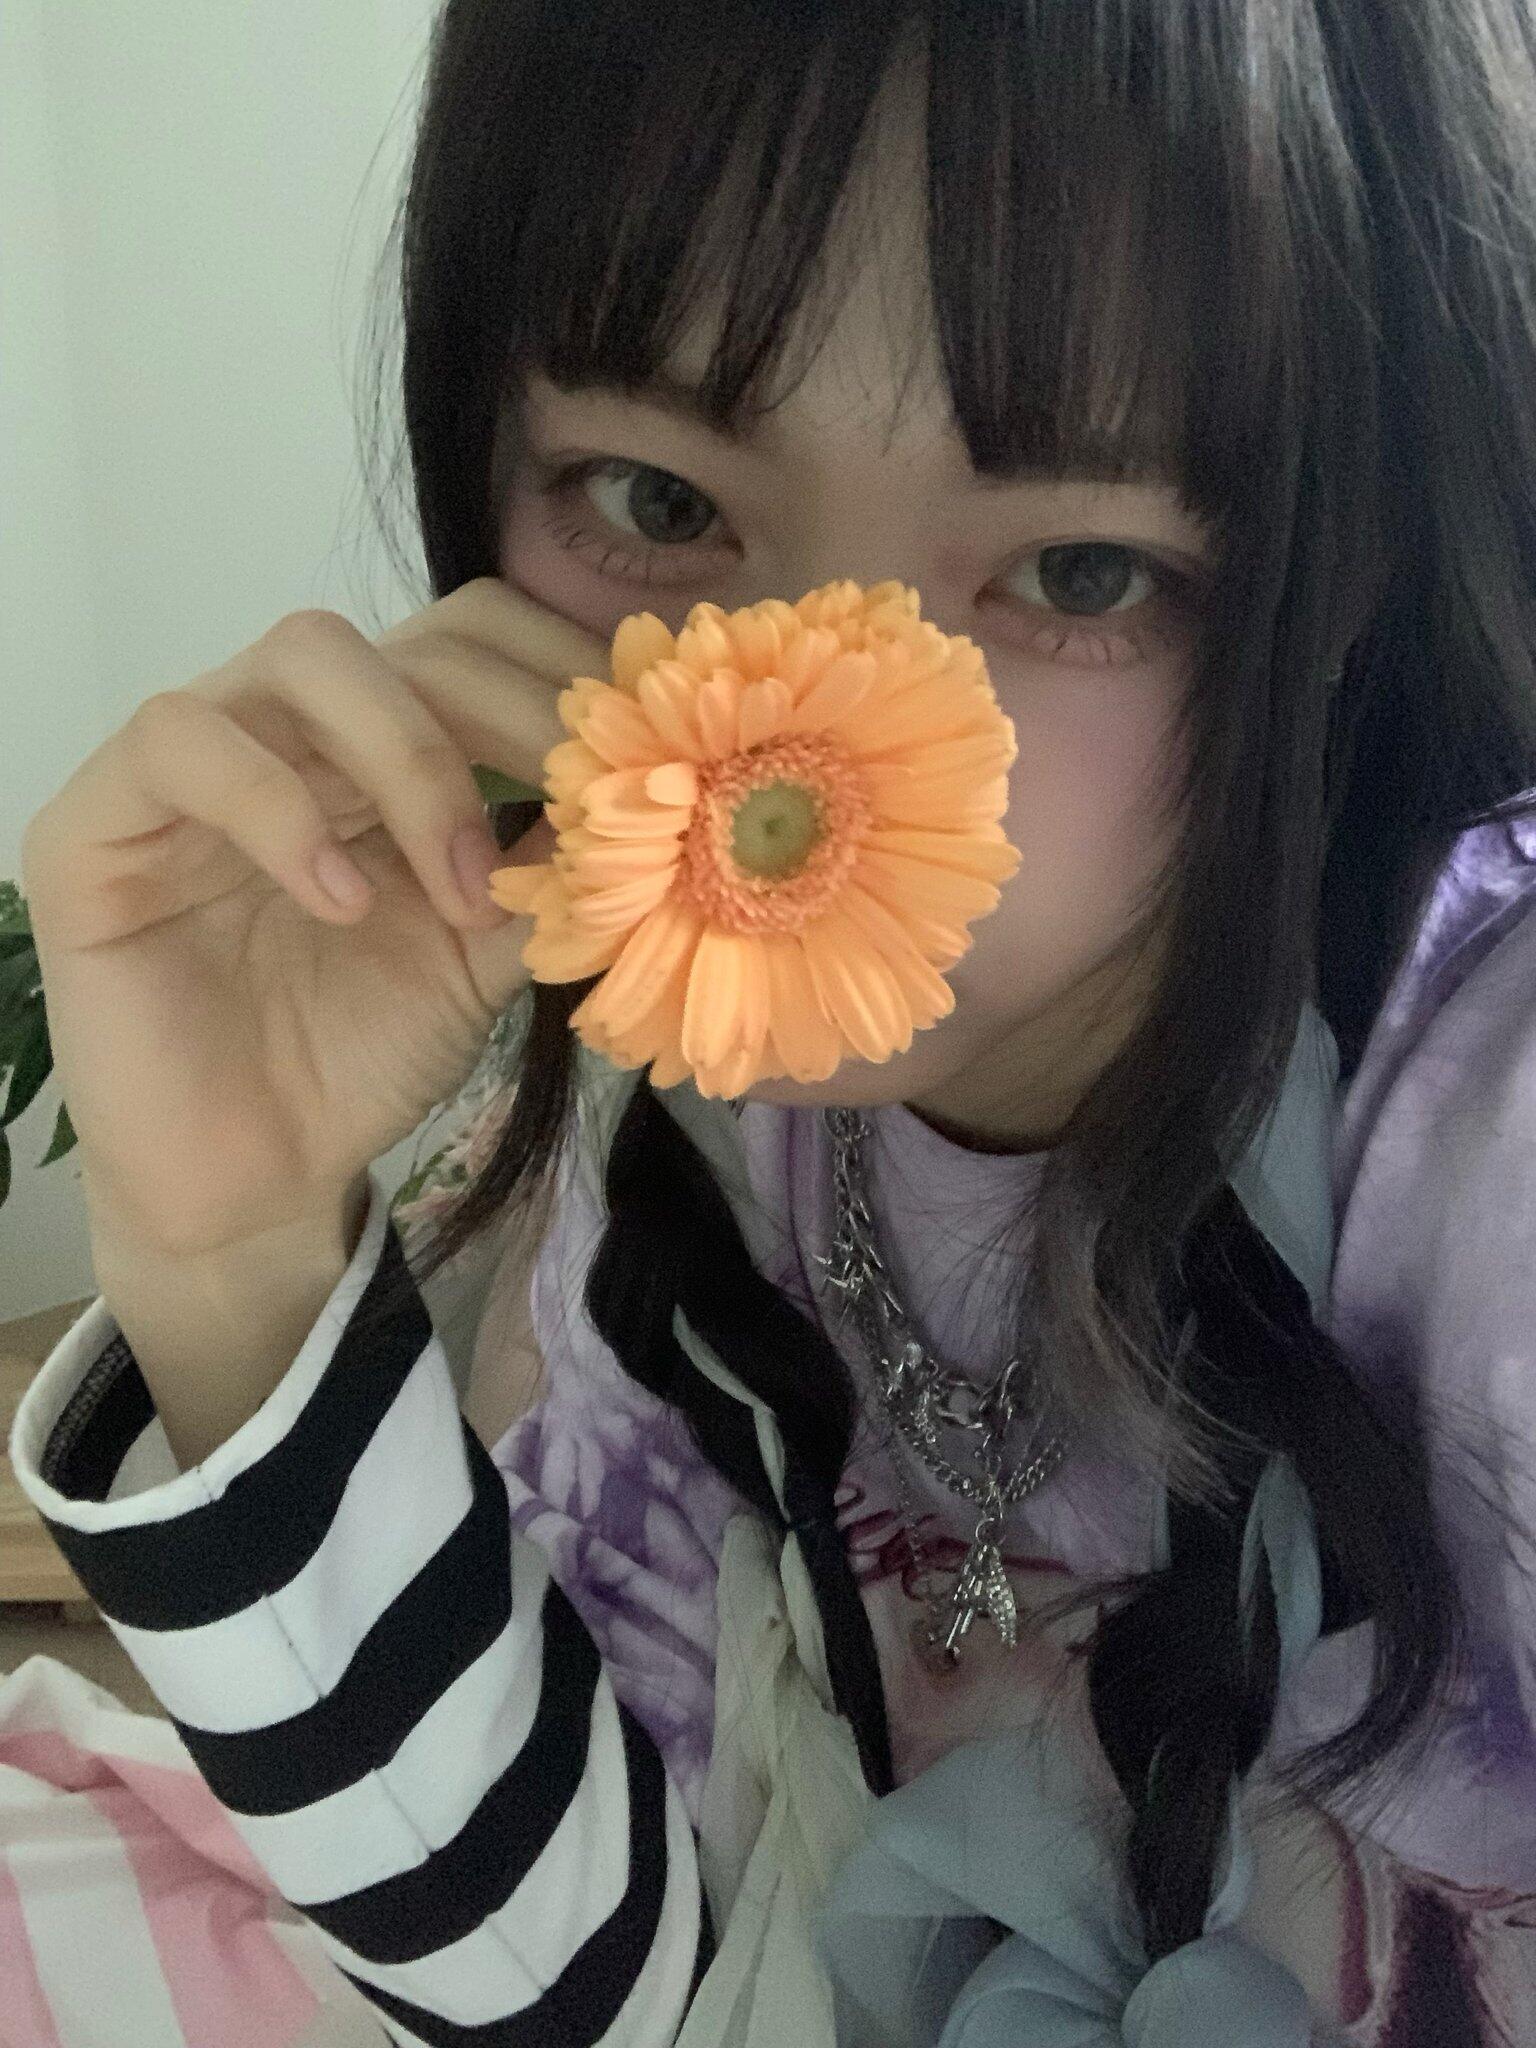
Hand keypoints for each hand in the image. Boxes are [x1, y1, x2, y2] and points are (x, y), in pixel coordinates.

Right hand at [20, 578, 602, 1257]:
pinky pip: (182, 742)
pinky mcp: (95, 821)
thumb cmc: (363, 1052)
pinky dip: (281, 811)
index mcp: (381, 745)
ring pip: (306, 653)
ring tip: (459, 888)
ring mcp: (192, 760)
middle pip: (413, 632)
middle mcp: (292, 727)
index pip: (473, 634)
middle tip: (579, 808)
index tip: (640, 749)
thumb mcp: (488, 953)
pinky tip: (342, 900)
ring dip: (413, 758)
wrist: (258, 1173)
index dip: (560, 670)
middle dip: (512, 716)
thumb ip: (551, 867)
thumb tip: (645, 791)